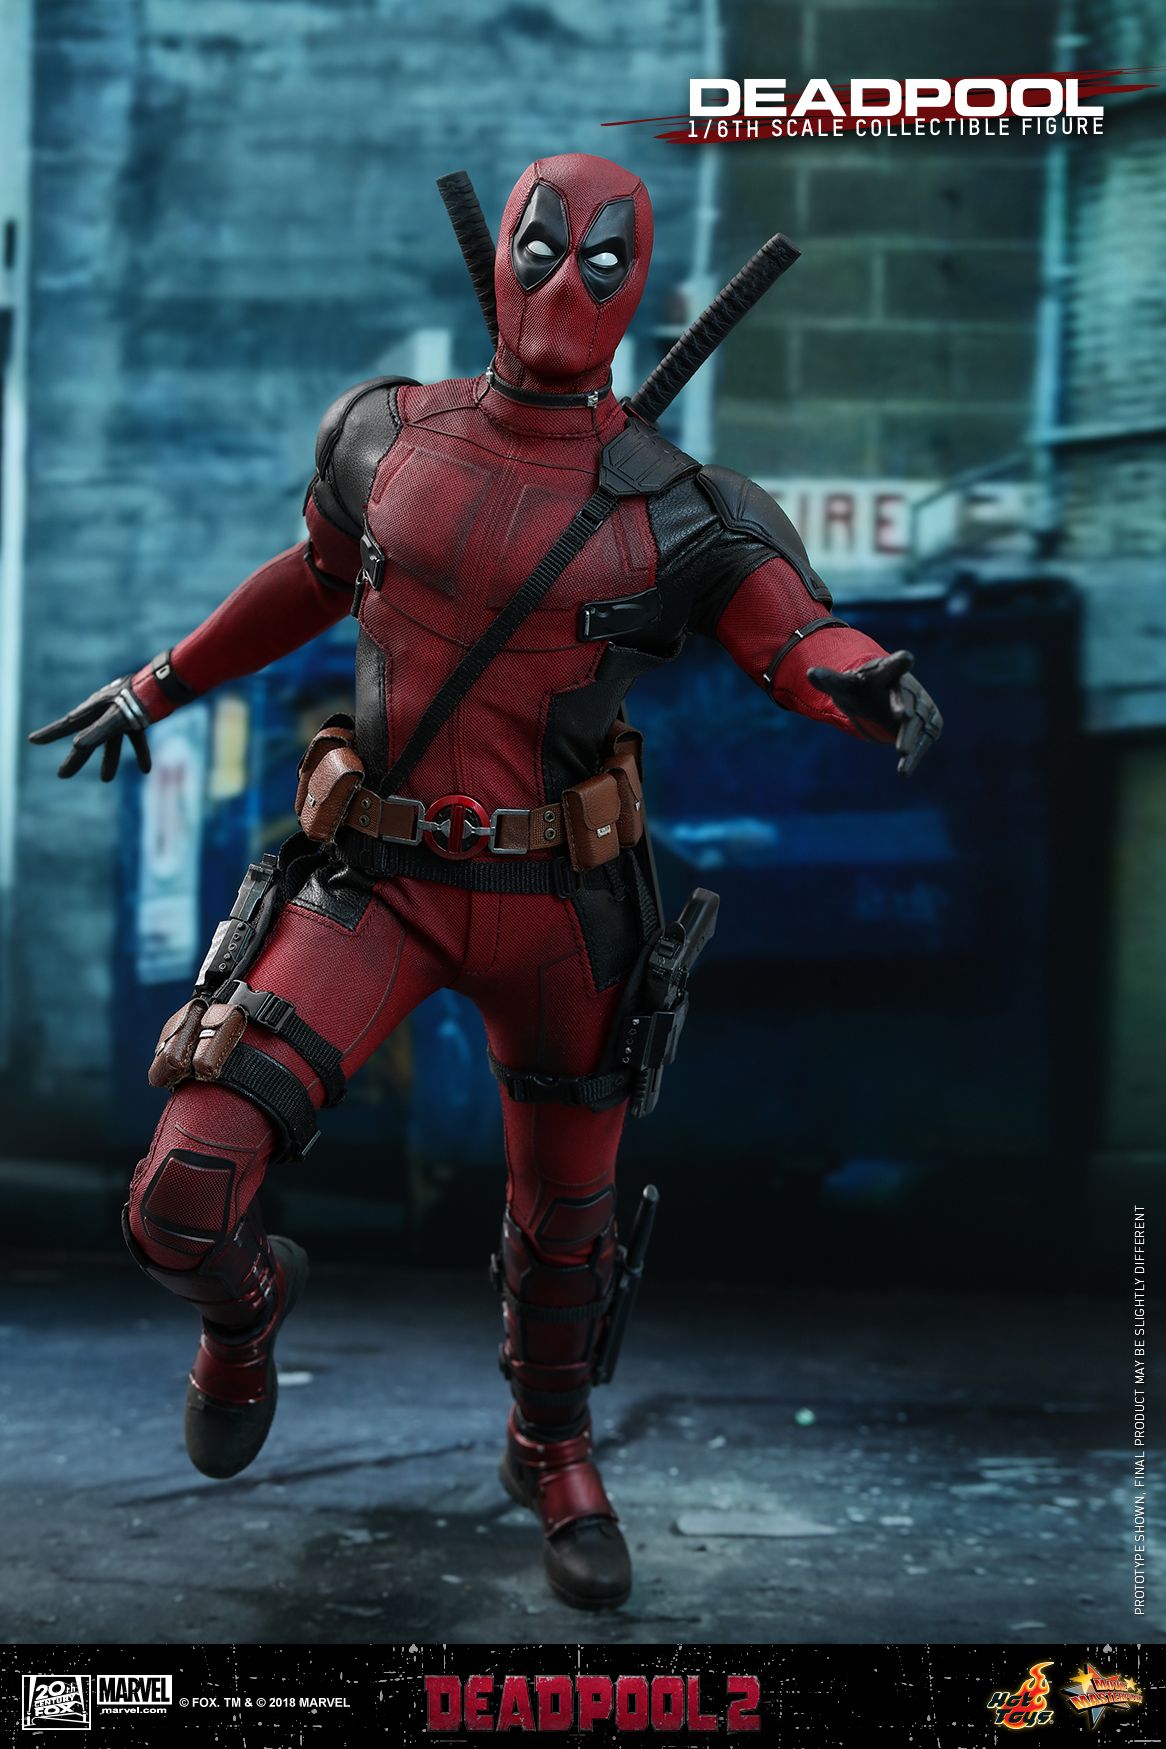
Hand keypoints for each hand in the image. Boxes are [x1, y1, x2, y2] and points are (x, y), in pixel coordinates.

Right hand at [28, 674, 152, 779]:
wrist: (164, 684)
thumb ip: (98, 732)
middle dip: (76, 759)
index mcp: (93, 712)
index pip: (67, 726)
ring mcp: (120, 716)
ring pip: (111, 742)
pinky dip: (141, 753)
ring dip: (110, 760)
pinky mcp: (137, 718)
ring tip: (106, 779)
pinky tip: (146, 770)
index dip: (50, 734)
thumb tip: (77, 746)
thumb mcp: (116, 717)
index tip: (33, 740)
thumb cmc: (136, 698)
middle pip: (86, 742)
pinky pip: (137, 739)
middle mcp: (103, 714)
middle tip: (62, 775)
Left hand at [806, 649, 942, 776]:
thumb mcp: (844, 687)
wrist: (880, 698)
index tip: (906, 658)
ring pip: (919, 722)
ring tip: (901, 754)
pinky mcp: (930, 722)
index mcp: (887, 673)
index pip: (893, 666)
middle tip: (903, 718)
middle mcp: (909, 687)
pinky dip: (916, 753)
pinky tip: (904, 769)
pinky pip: (925, 738)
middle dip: (905, 708)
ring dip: (911, 737)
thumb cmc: (861, 690)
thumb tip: (809, 673)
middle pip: (907, 699)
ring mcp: (922, 705)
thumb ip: (830, 680)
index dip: (899, 662)